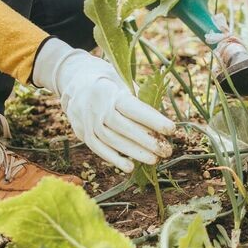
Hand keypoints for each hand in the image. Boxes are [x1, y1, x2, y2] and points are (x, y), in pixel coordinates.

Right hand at [31, 39, 173, 172]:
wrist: (76, 81)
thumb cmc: (109, 82)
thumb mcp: (123, 82)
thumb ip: (139, 99)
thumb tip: (161, 121)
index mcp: (109, 91)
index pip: (133, 108)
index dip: (152, 120)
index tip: (171, 129)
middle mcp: (96, 107)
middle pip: (122, 127)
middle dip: (146, 141)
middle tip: (166, 150)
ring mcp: (87, 121)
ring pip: (111, 140)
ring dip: (134, 152)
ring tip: (154, 160)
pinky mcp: (82, 133)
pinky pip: (98, 149)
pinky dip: (114, 159)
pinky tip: (130, 167)